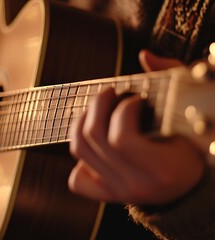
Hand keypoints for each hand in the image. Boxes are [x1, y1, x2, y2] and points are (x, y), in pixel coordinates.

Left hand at [68, 50, 205, 204]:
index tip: (134, 99)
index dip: (123, 110)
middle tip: (110, 94)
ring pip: (79, 150)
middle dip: (98, 105)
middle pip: (94, 138)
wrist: (189, 185)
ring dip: (82, 122)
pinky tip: (94, 145)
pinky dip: (80, 158)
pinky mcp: (107, 194)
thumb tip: (144, 56)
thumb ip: (172, 79)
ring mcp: (118, 191)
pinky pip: (77, 180)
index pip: (121, 139)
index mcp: (162, 170)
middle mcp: (136, 184)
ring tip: (96, 110)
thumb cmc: (192, 145)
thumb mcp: (190, 112)